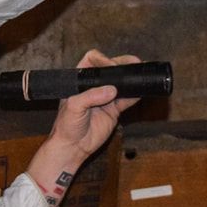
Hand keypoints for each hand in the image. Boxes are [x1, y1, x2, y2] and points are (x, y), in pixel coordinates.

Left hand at [26, 50, 140, 190]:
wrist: (73, 147)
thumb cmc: (65, 126)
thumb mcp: (73, 107)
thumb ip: (91, 96)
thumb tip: (112, 90)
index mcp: (79, 80)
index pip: (91, 61)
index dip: (102, 60)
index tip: (111, 66)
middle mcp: (92, 86)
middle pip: (109, 69)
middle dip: (121, 64)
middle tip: (134, 63)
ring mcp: (104, 98)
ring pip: (120, 84)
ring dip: (130, 79)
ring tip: (140, 73)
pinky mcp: (113, 110)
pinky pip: (126, 100)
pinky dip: (134, 96)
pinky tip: (140, 92)